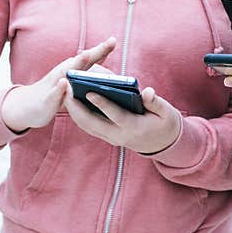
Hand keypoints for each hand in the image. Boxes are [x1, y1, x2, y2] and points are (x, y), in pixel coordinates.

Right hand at [0, 37, 115, 131]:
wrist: (29, 106)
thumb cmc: (56, 93)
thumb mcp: (74, 84)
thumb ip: (88, 79)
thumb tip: (110, 79)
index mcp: (73, 70)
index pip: (91, 58)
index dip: (103, 49)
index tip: (114, 40)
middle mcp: (65, 72)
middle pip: (82, 60)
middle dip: (96, 51)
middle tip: (110, 41)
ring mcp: (55, 84)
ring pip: (66, 73)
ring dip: (76, 64)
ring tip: (86, 55)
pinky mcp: (48, 98)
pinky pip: (54, 93)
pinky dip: (59, 88)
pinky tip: (63, 83)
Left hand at [64, 86, 182, 154]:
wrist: (164, 143)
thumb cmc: (164, 123)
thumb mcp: (166, 111)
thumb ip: (155, 102)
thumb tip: (147, 92)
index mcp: (134, 127)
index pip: (115, 115)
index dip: (102, 103)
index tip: (89, 91)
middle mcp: (119, 135)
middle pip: (93, 123)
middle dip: (77, 107)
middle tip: (67, 89)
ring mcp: (111, 138)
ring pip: (87, 126)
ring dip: (74, 111)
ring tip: (65, 92)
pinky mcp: (107, 137)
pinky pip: (89, 126)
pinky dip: (78, 114)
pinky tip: (72, 101)